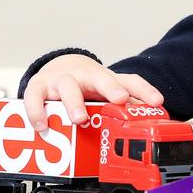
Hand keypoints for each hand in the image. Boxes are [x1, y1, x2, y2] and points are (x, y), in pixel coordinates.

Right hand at [23, 54, 163, 132]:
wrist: (60, 66)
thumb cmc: (88, 85)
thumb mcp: (107, 94)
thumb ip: (125, 109)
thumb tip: (148, 125)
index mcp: (107, 80)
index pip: (131, 81)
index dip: (145, 91)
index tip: (157, 102)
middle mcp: (86, 77)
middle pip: (101, 78)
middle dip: (111, 88)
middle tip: (120, 99)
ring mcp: (62, 79)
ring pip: (68, 86)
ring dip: (74, 103)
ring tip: (79, 119)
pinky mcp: (39, 85)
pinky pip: (35, 97)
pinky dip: (37, 112)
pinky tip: (43, 126)